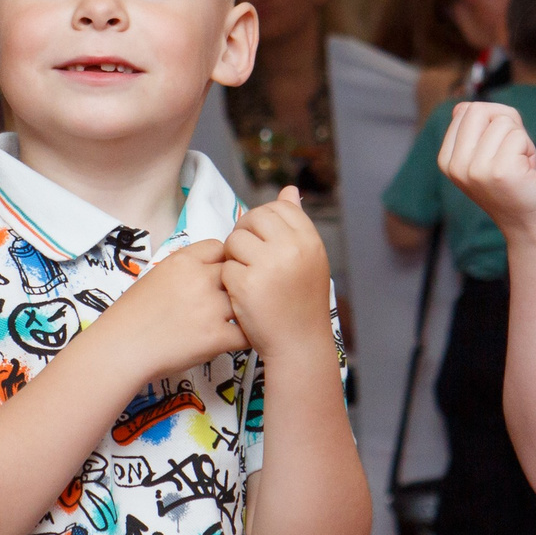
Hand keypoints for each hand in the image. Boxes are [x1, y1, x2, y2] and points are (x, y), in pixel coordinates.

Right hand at [100, 241, 246, 379]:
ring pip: (245, 301)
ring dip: (244, 310)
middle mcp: (200, 279)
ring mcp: (211, 308)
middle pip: (236, 272)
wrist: (120, 348)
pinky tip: (238, 339)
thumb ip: (183, 271)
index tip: (219, 274)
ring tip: (239, 319)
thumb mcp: (154, 276)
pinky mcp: (216, 337)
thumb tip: (205, 272)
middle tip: (232, 298)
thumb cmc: (130, 316)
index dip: (222, 261)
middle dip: (236, 284)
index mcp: (183, 261)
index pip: (219, 247)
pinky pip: (245, 334)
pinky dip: (245, 337)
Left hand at [222, 186, 333, 354]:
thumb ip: (296, 224)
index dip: (264, 221)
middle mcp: (291, 248)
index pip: (278, 207)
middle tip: (248, 256)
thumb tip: (289, 190)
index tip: (263, 239)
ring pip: (235, 240)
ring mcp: (268, 265)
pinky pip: (226, 267)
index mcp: (309, 240)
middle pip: (253, 218)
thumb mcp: (308, 259)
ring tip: (247, 276)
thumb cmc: (302, 301)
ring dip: (234, 257)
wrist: (299, 344)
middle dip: (245, 233)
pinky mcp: (246, 285)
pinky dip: (229, 281)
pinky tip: (242, 295)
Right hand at [437, 101, 535, 234]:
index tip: (498, 148)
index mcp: (447, 160)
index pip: (465, 110)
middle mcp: (457, 166)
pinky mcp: (500, 172)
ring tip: (519, 166)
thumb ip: (475, 128)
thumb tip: (461, 107)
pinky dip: (530, 150)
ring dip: (521, 140)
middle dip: (505, 123)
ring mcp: (476, 170)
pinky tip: (527, 172)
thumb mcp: (484, 154)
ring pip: (504, 121)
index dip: (492, 120)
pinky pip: (518, 136)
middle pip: (479, 109)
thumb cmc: (514, 186)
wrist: (532, 225)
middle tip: (513, 152)